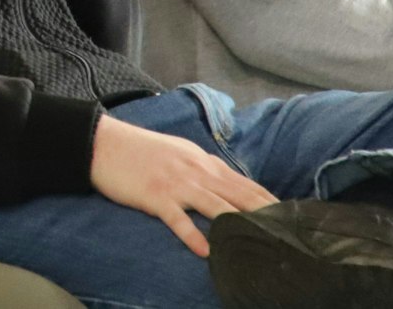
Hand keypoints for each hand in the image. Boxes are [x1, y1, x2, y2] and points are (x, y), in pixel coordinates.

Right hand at [89, 114, 277, 256]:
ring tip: (258, 239)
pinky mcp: (155, 197)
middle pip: (237, 194)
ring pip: (215, 205)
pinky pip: (178, 219)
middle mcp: (195, 172)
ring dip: (237, 222)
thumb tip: (225, 182)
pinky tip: (206, 250)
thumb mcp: (178, 151)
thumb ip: (203, 167)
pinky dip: (192, 235)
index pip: (244, 183)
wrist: (103, 143)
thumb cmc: (141, 149)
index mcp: (202, 161)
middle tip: (287, 230)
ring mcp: (176, 185)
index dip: (268, 200)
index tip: (288, 215)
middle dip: (264, 213)